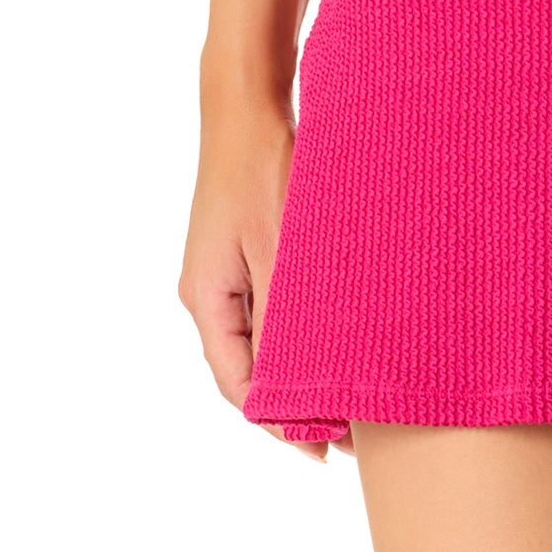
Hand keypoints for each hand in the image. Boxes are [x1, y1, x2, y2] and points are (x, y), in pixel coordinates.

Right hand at [177, 99, 353, 463]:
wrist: (246, 103)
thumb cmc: (263, 168)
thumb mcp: (279, 250)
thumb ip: (281, 321)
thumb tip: (290, 389)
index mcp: (204, 300)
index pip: (238, 386)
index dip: (278, 422)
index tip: (325, 448)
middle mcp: (205, 293)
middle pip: (245, 367)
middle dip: (290, 401)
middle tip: (347, 429)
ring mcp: (221, 272)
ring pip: (257, 337)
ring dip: (295, 364)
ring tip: (346, 389)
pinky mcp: (240, 249)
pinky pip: (265, 305)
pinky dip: (295, 328)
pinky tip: (332, 334)